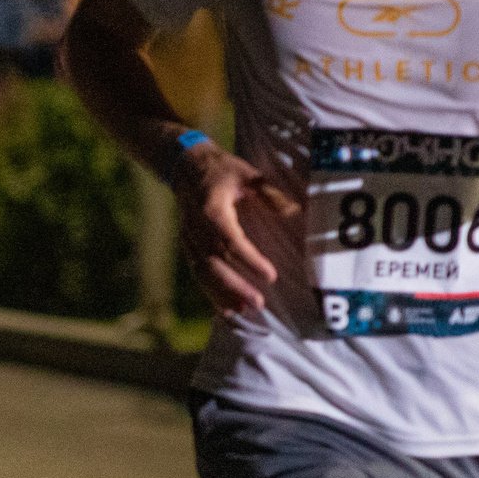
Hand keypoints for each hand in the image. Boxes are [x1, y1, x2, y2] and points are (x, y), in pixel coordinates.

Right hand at [174, 145, 295, 315]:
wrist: (185, 166)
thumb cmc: (222, 170)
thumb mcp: (248, 174)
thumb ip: (270, 194)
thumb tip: (293, 212)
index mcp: (212, 209)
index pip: (230, 240)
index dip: (250, 260)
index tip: (270, 276)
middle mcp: (197, 228)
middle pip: (214, 263)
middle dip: (235, 286)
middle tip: (258, 304)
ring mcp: (189, 239)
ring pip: (203, 273)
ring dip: (222, 294)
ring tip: (243, 311)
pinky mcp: (188, 247)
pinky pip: (198, 274)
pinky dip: (211, 293)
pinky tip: (226, 309)